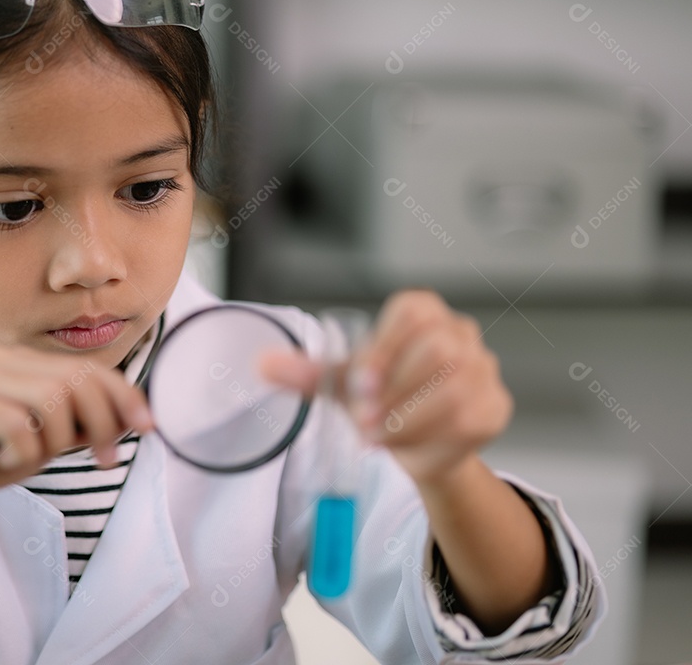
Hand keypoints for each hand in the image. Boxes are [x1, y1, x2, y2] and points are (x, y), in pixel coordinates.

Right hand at [0, 345, 154, 517]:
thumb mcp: (49, 440)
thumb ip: (85, 424)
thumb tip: (140, 417)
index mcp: (23, 360)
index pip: (89, 368)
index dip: (125, 395)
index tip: (148, 428)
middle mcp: (1, 358)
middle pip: (76, 380)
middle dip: (103, 423)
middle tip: (104, 461)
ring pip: (52, 400)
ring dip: (57, 441)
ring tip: (32, 458)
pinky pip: (19, 427)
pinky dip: (22, 455)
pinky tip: (0, 461)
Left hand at [262, 290, 512, 486]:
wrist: (410, 444)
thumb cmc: (378, 400)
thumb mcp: (340, 385)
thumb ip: (308, 374)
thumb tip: (264, 365)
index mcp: (422, 312)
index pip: (412, 314)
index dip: (386, 348)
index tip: (359, 383)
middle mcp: (458, 332)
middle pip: (438, 351)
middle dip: (396, 391)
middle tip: (364, 419)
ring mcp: (483, 368)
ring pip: (454, 390)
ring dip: (408, 419)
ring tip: (376, 436)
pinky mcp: (495, 405)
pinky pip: (468, 420)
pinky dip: (430, 438)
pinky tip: (407, 446)